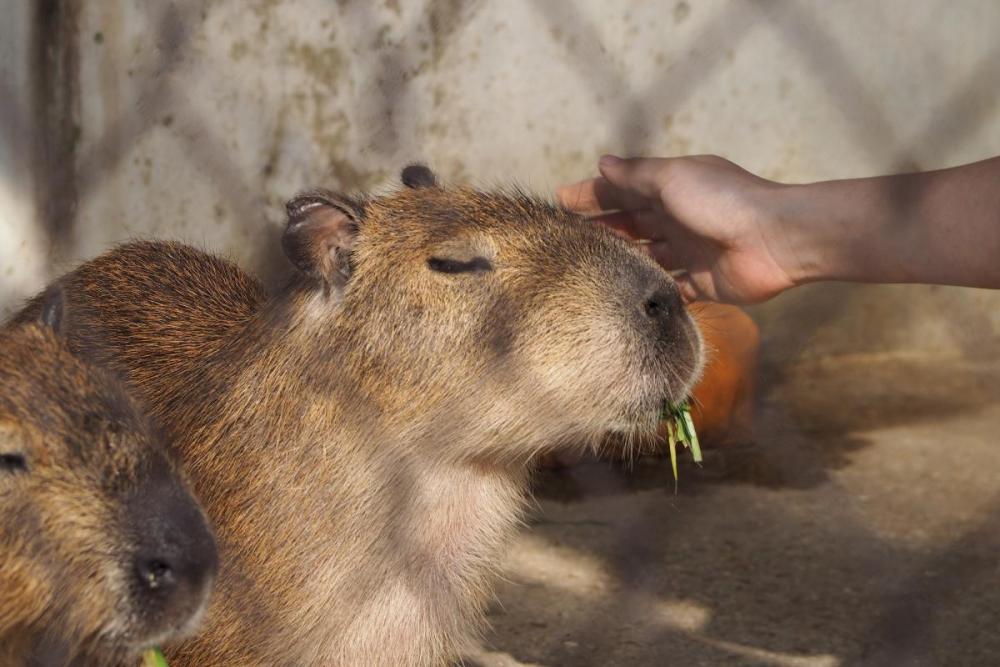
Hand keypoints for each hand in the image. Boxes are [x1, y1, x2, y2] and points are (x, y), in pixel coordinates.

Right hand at [558, 155, 798, 303]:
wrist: (774, 240)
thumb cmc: (722, 201)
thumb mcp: (673, 178)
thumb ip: (636, 175)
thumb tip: (602, 163)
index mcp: (671, 188)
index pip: (623, 190)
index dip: (592, 195)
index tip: (559, 202)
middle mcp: (678, 218)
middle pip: (630, 224)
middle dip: (600, 228)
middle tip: (565, 239)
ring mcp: (689, 252)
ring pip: (645, 257)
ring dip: (620, 260)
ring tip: (585, 269)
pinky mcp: (701, 283)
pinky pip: (668, 289)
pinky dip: (649, 290)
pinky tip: (621, 296)